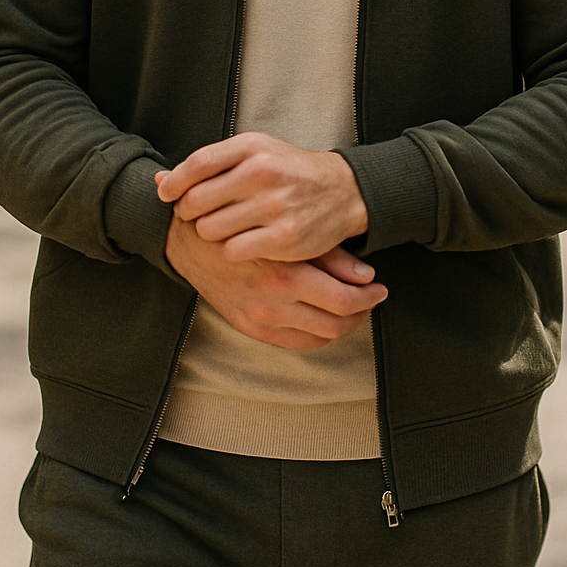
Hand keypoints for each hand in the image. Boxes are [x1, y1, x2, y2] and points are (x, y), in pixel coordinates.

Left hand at [155, 133, 368, 263]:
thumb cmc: (291, 171)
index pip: (197, 164)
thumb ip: (212, 163)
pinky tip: (242, 242)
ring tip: (223, 228)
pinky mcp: (283, 238)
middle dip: (189, 211)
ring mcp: (273, 207)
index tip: (166, 194)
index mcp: (252, 148)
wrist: (343, 192)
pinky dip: (232, 250)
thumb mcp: (257, 152)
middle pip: (197, 200)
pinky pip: (233, 250)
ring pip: (211, 229)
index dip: (174, 182)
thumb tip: (159, 180)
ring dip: (210, 232)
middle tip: (197, 214)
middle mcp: (262, 174)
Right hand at [165, 209, 386, 350]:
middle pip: (335, 324)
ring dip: (343, 326)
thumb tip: (367, 276)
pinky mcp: (246, 326)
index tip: (379, 288)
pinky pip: (294, 344)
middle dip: (361, 313)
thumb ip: (329, 254)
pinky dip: (317, 336)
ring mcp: (257, 319)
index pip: (343, 301)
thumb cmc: (240, 222)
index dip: (369, 298)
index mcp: (284, 274)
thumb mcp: (285, 230)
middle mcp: (271, 303)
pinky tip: (325, 319)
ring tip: (353, 308)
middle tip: (372, 298)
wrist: (186, 238)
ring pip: (317, 337)